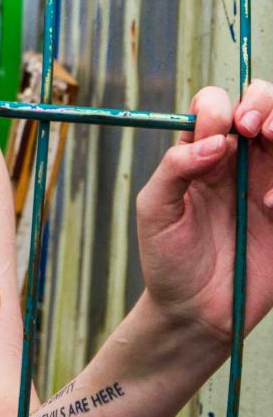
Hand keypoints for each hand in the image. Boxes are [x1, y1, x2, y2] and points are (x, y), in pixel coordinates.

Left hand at [136, 81, 272, 345]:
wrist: (195, 313)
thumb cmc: (167, 258)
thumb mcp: (154, 209)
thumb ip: (175, 167)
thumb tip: (214, 141)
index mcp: (202, 152)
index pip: (217, 105)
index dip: (221, 107)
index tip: (221, 131)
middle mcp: (239, 160)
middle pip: (264, 104)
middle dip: (264, 103)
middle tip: (254, 130)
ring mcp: (269, 184)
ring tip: (270, 151)